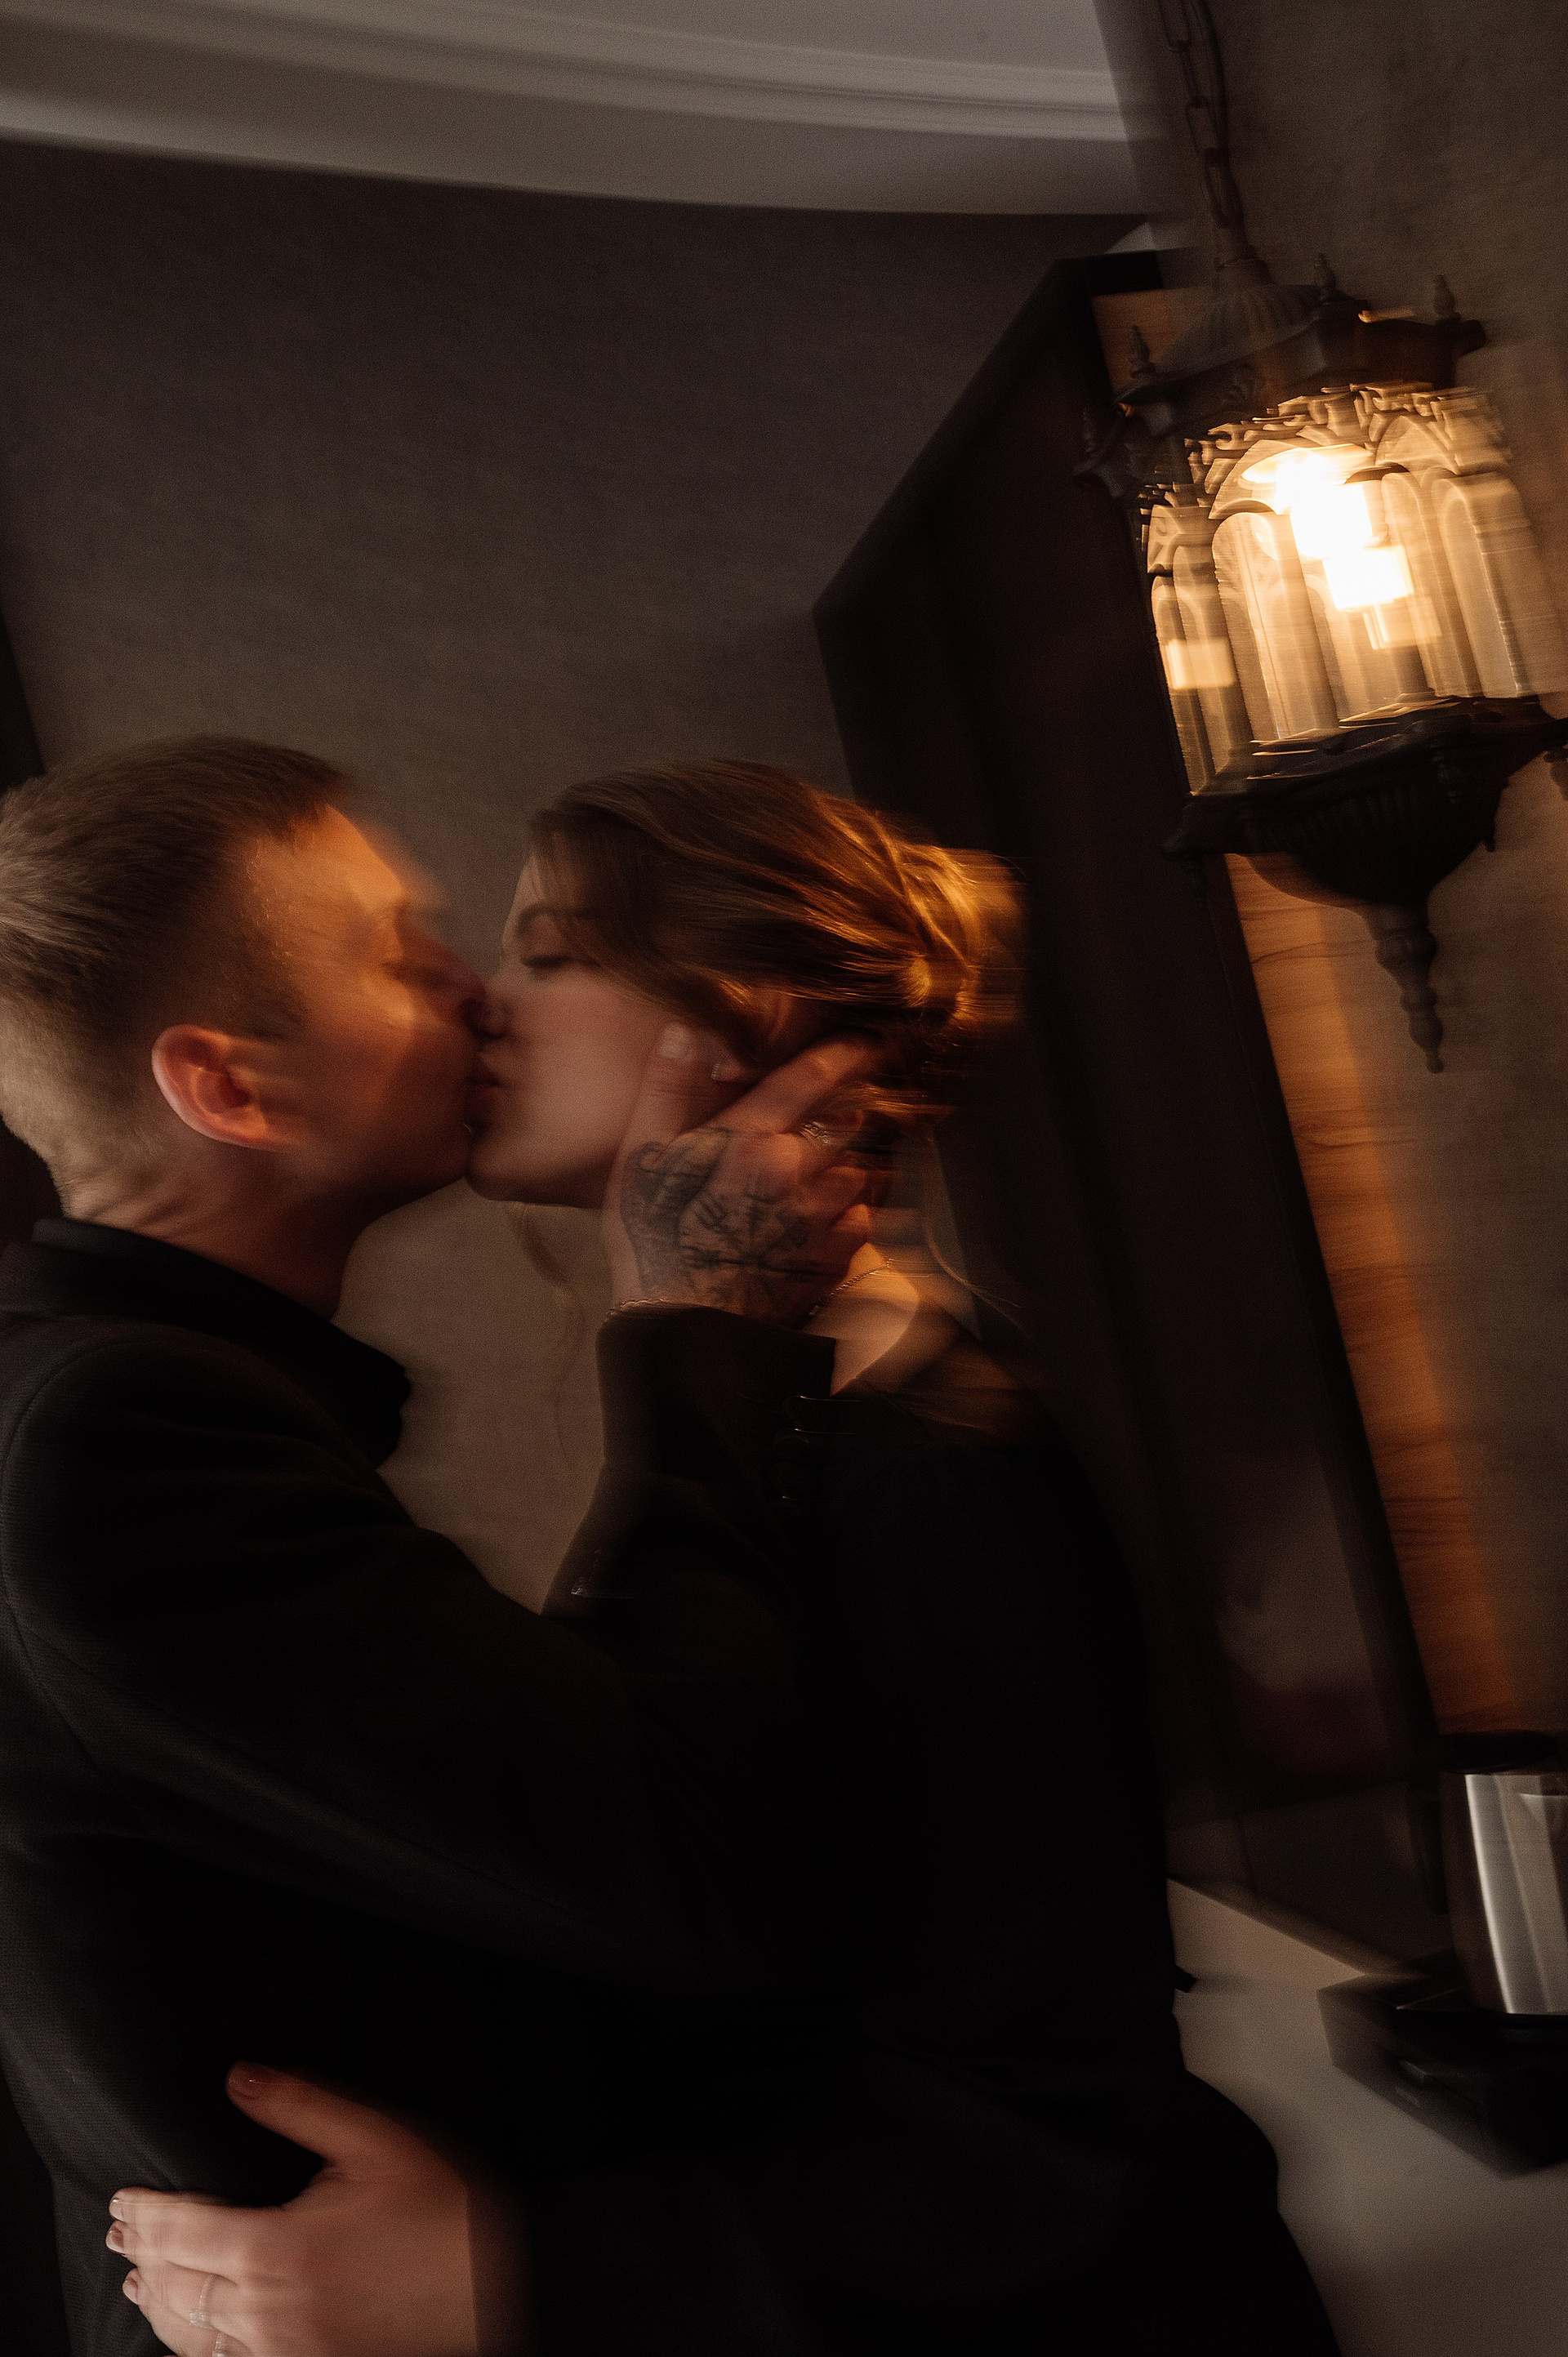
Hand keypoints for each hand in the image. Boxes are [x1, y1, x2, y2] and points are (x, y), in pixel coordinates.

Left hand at [109, 2064, 523, 2356]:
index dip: (144, 2212)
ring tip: (141, 2284)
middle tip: (121, 2235)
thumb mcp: (373, 2138)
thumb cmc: (442, 2207)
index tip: (122, 2198)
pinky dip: (200, 2344)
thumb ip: (299, 2105)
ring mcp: (288, 2348)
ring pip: (197, 2334)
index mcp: (277, 2247)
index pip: (182, 2230)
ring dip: (163, 2306)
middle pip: (179, 2285)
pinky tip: (198, 2332)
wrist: (498, 2281)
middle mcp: (270, 2308)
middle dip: (144, 2255)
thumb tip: (240, 2078)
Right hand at [603, 1026, 875, 1326]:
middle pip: (845, 1122)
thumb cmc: (653, 1240)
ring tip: (823, 1172)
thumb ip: (665, 1089)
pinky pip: (863, 1219)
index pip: (810, 1078)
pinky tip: (825, 1216)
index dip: (843, 1053)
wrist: (679, 1323)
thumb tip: (685, 1031)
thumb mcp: (642, 1158)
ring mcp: (818, 1217)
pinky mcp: (832, 1258)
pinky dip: (853, 1211)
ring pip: (859, 1169)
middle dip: (845, 1114)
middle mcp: (793, 1171)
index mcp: (749, 1139)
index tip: (863, 1042)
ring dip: (848, 1163)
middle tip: (835, 1115)